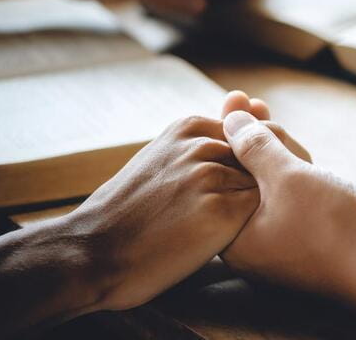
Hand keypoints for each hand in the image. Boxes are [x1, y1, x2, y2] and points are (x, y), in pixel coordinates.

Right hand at [59, 89, 280, 311]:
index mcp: (190, 126)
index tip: (218, 194)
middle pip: (260, 160)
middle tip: (218, 213)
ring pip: (262, 186)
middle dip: (253, 185)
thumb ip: (203, 142)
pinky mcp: (221, 211)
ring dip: (253, 206)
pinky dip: (248, 227)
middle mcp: (204, 144)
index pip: (248, 138)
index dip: (243, 170)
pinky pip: (257, 215)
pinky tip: (219, 239)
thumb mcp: (163, 158)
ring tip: (216, 226)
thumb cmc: (132, 208)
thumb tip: (249, 106)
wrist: (94, 250)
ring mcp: (212, 176)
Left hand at [218, 110, 355, 294]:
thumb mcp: (289, 177)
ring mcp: (280, 244)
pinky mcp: (306, 240)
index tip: (243, 102)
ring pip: (271, 185)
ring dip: (280, 152)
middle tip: (259, 106)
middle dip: (258, 140)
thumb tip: (230, 117)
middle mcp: (251, 246)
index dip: (232, 133)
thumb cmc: (334, 227)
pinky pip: (293, 200)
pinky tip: (303, 157)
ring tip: (290, 135)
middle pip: (244, 177)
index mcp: (233, 239)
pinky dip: (297, 174)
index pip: (220, 174)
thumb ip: (255, 146)